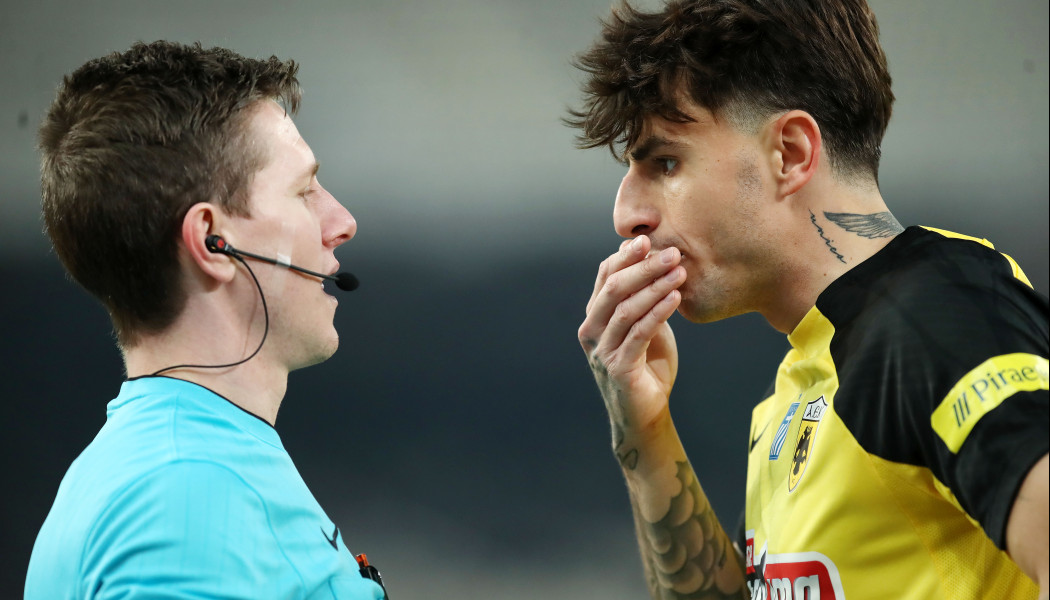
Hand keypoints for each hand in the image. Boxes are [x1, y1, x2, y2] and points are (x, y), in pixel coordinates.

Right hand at [578, 235, 684, 464]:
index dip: (626, 256)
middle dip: (643, 267)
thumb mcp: (645, 326)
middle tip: (671, 253)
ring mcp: (602, 350)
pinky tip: (675, 299)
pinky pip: (638, 334)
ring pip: (625, 309)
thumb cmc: (647, 366)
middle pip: (613, 288)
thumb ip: (643, 300)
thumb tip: (655, 262)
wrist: (645, 412)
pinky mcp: (618, 368)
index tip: (651, 239)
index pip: (605, 276)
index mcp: (595, 316)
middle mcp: (592, 331)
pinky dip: (657, 313)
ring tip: (680, 272)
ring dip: (654, 287)